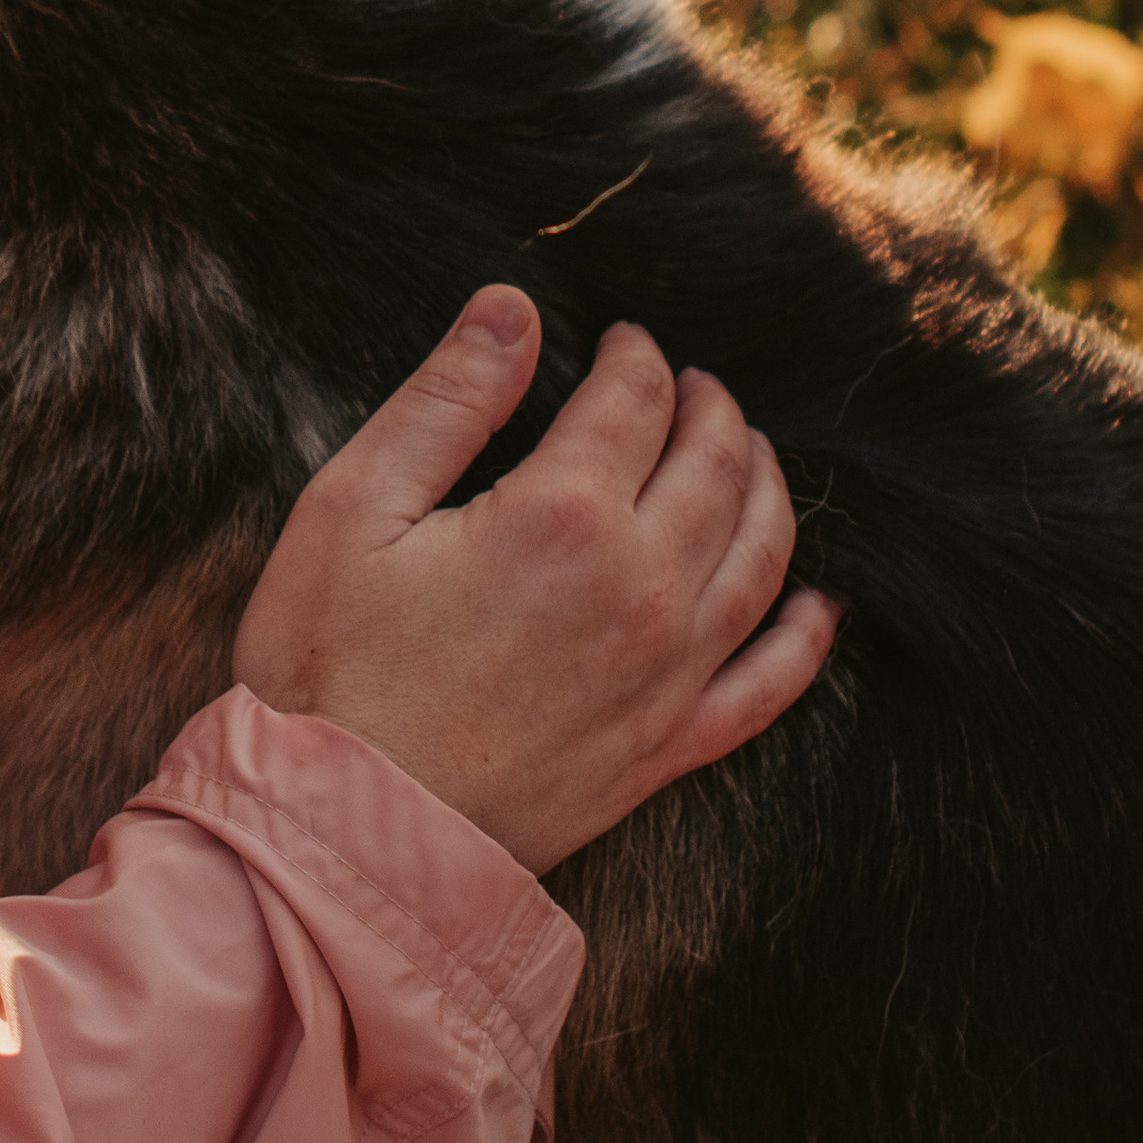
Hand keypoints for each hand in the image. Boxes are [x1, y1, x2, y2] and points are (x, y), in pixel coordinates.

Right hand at [231, 288, 838, 875]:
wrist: (342, 833)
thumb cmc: (325, 670)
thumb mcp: (352, 509)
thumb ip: (445, 401)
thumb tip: (513, 309)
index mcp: (563, 515)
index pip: (634, 402)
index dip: (634, 357)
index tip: (623, 342)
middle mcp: (641, 588)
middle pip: (715, 467)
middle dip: (709, 410)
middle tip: (693, 385)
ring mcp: (666, 674)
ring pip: (760, 559)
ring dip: (766, 490)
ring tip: (752, 455)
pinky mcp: (667, 749)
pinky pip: (769, 686)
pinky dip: (804, 637)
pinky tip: (817, 606)